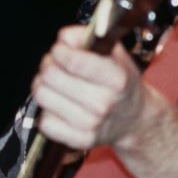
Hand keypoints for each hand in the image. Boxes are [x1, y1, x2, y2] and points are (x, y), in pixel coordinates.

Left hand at [30, 24, 151, 150]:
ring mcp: (91, 124)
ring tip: (55, 83)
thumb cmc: (121, 83)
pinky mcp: (79, 140)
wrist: (135, 120)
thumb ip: (88, 37)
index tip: (60, 49)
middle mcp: (104, 103)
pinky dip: (47, 111)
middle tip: (54, 64)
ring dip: (43, 85)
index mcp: (116, 79)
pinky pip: (44, 121)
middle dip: (48, 65)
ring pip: (42, 96)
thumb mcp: (114, 53)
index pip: (72, 61)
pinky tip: (60, 105)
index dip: (59, 51)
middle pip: (51, 76)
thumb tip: (64, 38)